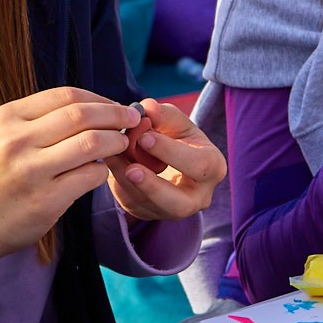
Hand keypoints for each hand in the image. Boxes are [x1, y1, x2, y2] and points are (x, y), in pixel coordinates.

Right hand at [0, 87, 137, 284]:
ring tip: (121, 145)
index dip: (99, 98)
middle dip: (115, 116)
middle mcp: (15, 141)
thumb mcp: (5, 136)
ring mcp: (30, 171)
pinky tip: (99, 172)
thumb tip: (99, 106)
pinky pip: (91, 176)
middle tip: (131, 121)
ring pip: (91, 143)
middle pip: (81, 115)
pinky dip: (102, 171)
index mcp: (6, 117)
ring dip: (115, 142)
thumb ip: (42, 120)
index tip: (115, 106)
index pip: (65, 96)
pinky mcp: (46, 200)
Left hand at [106, 96, 224, 221]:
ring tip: (112, 157)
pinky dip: (117, 183)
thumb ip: (163, 114)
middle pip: (179, 204)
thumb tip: (148, 109)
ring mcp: (172, 210)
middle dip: (152, 187)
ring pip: (148, 206)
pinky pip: (131, 204)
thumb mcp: (174, 120)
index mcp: (212, 167)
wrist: (164, 157)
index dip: (170, 152)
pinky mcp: (149, 214)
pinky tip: (110, 162)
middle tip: (131, 169)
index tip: (145, 137)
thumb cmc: (174, 136)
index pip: (198, 164)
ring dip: (127, 183)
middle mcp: (198, 197)